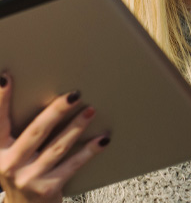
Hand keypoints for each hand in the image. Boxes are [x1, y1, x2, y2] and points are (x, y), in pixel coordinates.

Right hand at [0, 73, 108, 202]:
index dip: (1, 99)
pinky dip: (90, 151)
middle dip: (56, 111)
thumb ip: (18, 129)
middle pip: (36, 131)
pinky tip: (103, 139)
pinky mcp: (47, 189)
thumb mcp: (11, 152)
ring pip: (57, 147)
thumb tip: (39, 92)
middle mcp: (9, 165)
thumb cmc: (21, 170)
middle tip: (74, 94)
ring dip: (76, 127)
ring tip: (90, 110)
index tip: (6, 77)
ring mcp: (28, 178)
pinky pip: (73, 165)